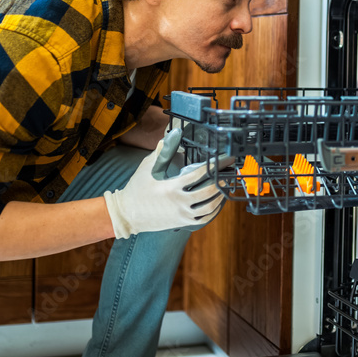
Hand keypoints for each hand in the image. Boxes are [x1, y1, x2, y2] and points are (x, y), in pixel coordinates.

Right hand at [104, 128, 233, 238]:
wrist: (127, 214)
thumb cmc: (137, 188)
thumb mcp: (148, 167)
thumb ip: (162, 151)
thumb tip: (174, 133)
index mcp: (171, 187)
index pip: (199, 174)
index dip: (214, 165)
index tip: (224, 159)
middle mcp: (179, 202)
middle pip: (208, 191)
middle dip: (221, 180)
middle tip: (229, 170)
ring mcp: (182, 215)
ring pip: (209, 207)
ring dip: (220, 196)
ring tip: (225, 186)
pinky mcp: (182, 223)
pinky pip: (204, 218)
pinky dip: (214, 210)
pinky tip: (217, 202)